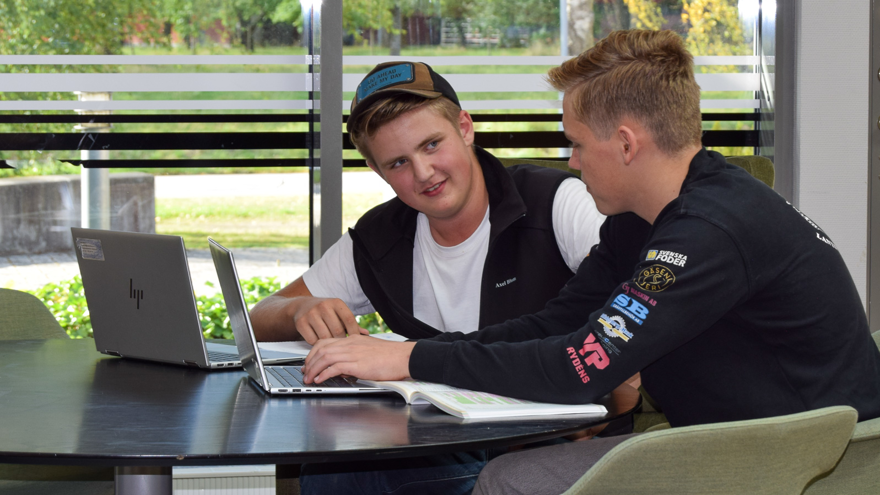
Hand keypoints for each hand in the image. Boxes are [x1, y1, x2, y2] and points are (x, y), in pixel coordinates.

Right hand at [292, 297, 368, 343]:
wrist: (302, 306)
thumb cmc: (325, 312)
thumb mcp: (339, 313)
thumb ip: (351, 324)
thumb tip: (366, 334)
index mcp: (336, 303)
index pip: (349, 319)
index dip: (354, 332)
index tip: (356, 341)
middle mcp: (324, 306)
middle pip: (337, 330)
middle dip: (341, 340)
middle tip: (342, 346)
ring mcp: (311, 314)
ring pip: (325, 337)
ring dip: (329, 344)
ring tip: (332, 346)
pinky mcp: (301, 323)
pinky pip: (313, 341)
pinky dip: (317, 345)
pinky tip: (320, 343)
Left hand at [301, 335, 415, 383]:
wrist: (404, 356)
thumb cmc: (391, 356)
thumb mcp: (368, 351)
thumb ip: (354, 356)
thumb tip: (342, 368)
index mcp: (352, 340)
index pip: (325, 342)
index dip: (313, 353)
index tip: (308, 363)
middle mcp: (350, 344)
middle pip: (321, 349)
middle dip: (309, 362)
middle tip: (304, 373)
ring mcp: (353, 353)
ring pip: (325, 357)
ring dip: (313, 369)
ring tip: (309, 379)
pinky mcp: (357, 363)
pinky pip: (335, 367)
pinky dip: (324, 374)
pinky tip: (320, 380)